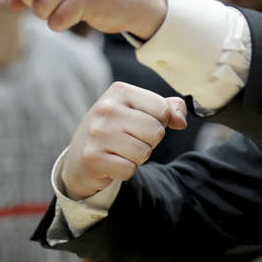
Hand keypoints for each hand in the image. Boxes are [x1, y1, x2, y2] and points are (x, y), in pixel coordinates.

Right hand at [61, 82, 186, 199]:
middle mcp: (106, 108)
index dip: (160, 122)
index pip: (162, 109)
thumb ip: (168, 109)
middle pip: (156, 132)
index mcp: (120, 91)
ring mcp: (97, 132)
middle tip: (130, 141)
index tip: (141, 124)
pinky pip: (129, 169)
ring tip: (120, 151)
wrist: (80, 157)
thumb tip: (181, 121)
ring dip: (137, 157)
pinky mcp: (92, 156)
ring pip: (144, 152)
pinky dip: (125, 171)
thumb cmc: (116, 130)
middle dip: (149, 142)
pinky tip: (112, 163)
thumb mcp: (140, 111)